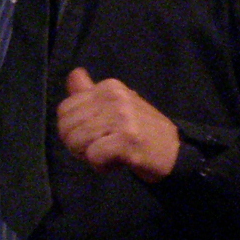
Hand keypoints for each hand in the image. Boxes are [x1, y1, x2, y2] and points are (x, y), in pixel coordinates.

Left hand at [57, 67, 179, 180]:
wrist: (175, 151)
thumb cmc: (142, 129)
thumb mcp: (116, 105)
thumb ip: (91, 92)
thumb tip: (74, 73)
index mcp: (109, 86)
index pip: (64, 109)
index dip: (72, 129)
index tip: (95, 135)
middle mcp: (114, 97)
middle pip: (67, 127)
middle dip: (78, 144)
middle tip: (101, 147)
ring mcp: (122, 118)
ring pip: (77, 141)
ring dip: (90, 156)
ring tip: (111, 154)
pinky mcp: (127, 140)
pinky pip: (93, 156)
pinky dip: (101, 166)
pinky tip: (118, 162)